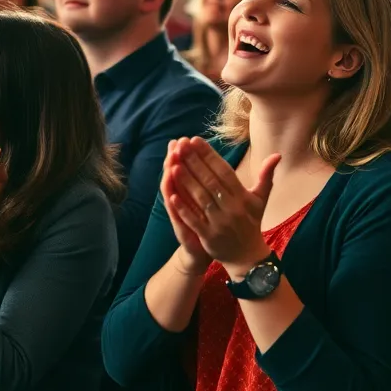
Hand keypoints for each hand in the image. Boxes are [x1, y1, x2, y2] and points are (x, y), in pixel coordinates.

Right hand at [160, 140, 211, 274]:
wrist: (203, 252)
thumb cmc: (209, 223)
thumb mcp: (215, 202)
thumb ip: (216, 182)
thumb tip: (220, 162)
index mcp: (194, 191)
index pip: (189, 168)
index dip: (189, 154)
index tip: (187, 138)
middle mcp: (183, 200)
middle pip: (178, 176)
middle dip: (177, 159)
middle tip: (176, 144)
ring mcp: (180, 214)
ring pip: (173, 193)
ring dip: (172, 179)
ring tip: (171, 163)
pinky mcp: (182, 228)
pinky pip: (176, 216)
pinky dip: (174, 206)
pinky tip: (172, 195)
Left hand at [167, 137, 280, 274]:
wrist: (248, 257)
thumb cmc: (252, 223)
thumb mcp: (260, 200)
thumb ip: (266, 176)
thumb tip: (277, 155)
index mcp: (243, 197)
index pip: (224, 171)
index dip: (209, 155)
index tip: (195, 140)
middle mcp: (232, 208)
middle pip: (210, 181)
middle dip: (194, 162)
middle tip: (180, 146)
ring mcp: (220, 223)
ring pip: (201, 198)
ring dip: (187, 181)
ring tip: (173, 164)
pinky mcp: (210, 237)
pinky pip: (195, 220)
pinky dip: (184, 208)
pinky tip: (172, 195)